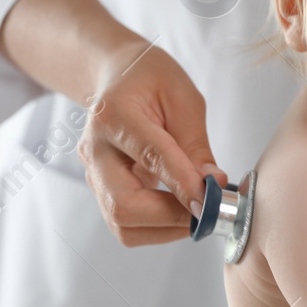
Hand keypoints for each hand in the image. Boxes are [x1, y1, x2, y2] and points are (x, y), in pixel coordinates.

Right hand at [79, 38, 225, 245]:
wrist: (118, 78)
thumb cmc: (152, 82)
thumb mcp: (184, 98)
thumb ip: (196, 144)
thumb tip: (213, 185)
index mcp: (115, 115)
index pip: (150, 156)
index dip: (182, 183)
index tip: (211, 200)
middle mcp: (95, 150)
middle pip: (123, 204)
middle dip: (170, 216)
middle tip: (207, 211)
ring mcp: (93, 175)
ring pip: (122, 223)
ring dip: (165, 227)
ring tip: (196, 211)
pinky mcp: (101, 192)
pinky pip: (126, 225)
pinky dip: (157, 227)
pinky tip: (179, 210)